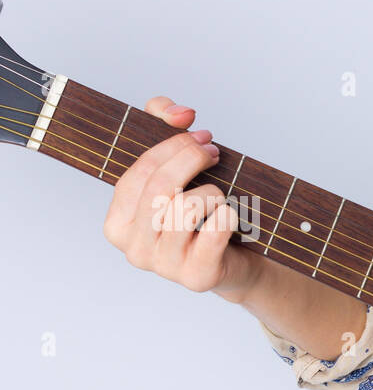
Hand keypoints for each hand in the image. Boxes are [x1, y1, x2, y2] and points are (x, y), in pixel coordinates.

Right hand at [102, 96, 266, 304]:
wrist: (235, 262)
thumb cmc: (202, 215)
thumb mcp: (177, 167)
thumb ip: (164, 124)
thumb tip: (180, 113)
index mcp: (118, 223)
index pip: (138, 174)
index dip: (170, 147)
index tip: (199, 135)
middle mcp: (135, 249)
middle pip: (160, 188)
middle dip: (192, 160)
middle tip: (214, 152)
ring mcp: (164, 267)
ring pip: (187, 209)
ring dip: (212, 192)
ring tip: (220, 196)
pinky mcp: (196, 277)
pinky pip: (215, 231)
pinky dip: (229, 216)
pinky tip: (231, 217)